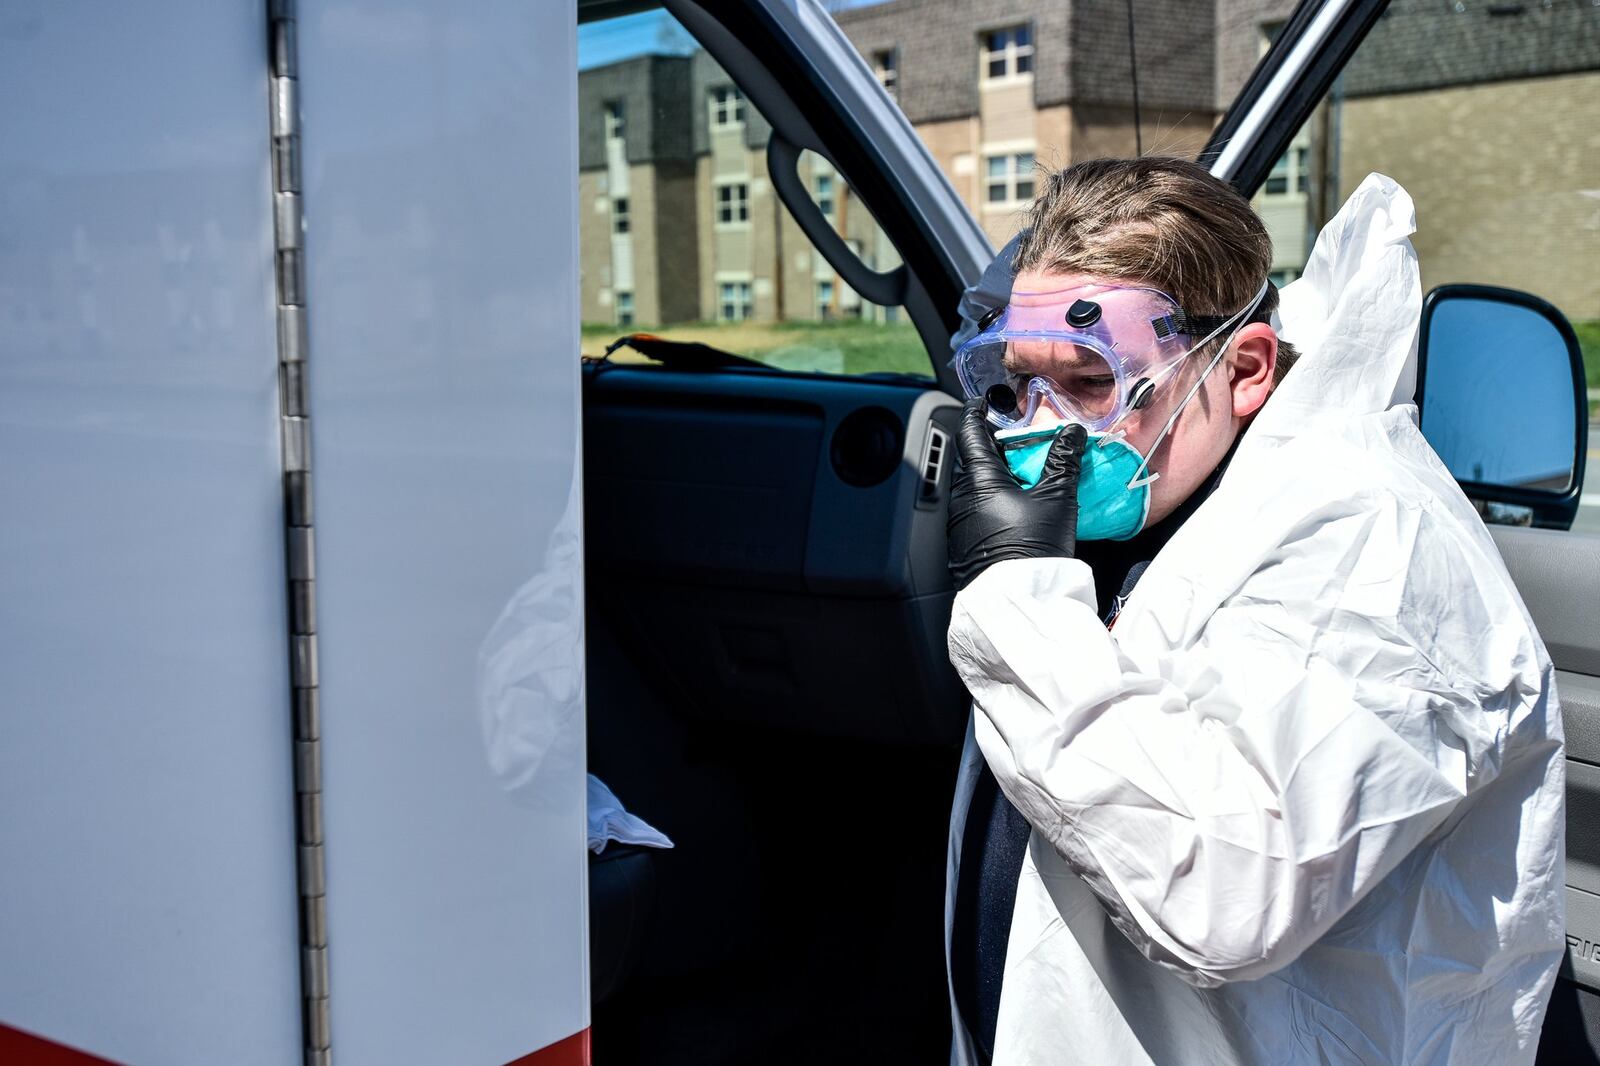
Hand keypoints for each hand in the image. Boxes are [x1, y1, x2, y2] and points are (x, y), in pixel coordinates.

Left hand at [947, 399, 1085, 590]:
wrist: (1018, 602)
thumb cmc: (1033, 548)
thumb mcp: (1056, 499)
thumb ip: (1063, 461)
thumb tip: (1072, 433)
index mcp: (979, 480)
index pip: (970, 432)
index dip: (977, 412)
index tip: (984, 402)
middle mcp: (961, 498)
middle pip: (974, 461)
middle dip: (995, 449)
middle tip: (1020, 443)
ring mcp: (958, 524)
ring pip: (975, 488)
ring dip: (995, 479)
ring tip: (1024, 479)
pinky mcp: (963, 545)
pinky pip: (975, 512)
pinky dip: (993, 503)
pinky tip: (1016, 511)